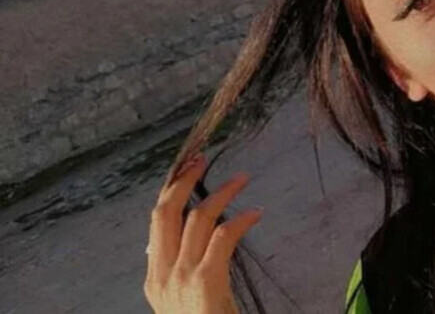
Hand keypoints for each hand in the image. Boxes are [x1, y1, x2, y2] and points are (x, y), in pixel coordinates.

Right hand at [144, 153, 262, 312]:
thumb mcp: (183, 299)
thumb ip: (181, 269)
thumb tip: (189, 233)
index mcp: (154, 278)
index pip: (157, 221)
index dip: (172, 189)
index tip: (188, 167)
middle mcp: (161, 275)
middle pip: (165, 212)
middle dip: (184, 180)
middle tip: (203, 159)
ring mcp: (180, 279)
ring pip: (196, 218)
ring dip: (221, 193)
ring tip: (242, 179)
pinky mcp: (204, 283)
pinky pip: (222, 237)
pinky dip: (240, 219)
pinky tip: (256, 213)